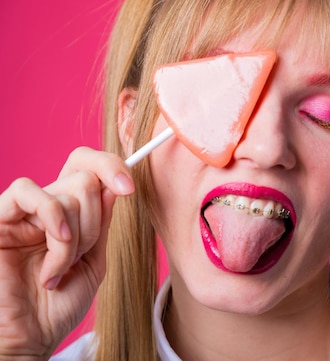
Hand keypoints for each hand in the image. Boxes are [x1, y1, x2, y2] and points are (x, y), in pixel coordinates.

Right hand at [0, 147, 133, 359]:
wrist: (29, 339)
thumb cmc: (57, 307)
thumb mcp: (93, 261)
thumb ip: (101, 224)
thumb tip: (113, 184)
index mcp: (70, 214)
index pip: (89, 168)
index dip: (111, 167)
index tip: (128, 189)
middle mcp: (45, 208)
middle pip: (86, 181)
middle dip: (93, 223)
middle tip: (79, 256)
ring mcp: (22, 213)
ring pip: (67, 192)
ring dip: (74, 236)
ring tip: (58, 269)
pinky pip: (28, 192)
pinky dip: (53, 218)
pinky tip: (55, 244)